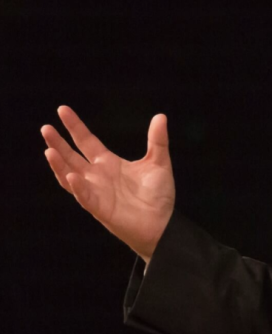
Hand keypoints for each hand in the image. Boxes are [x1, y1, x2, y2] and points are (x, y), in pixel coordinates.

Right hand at [41, 106, 174, 261]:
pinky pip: (85, 197)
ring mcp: (96, 192)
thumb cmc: (158, 195)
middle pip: (72, 157)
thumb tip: (161, 116)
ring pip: (70, 177)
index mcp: (108, 163)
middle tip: (46, 128)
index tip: (62, 110)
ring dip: (59, 165)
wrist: (164, 223)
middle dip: (58, 143)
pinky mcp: (100, 209)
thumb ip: (157, 140)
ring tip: (49, 150)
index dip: (74, 126)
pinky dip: (78, 188)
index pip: (86, 141)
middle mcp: (97, 176)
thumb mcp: (158, 162)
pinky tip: (72, 176)